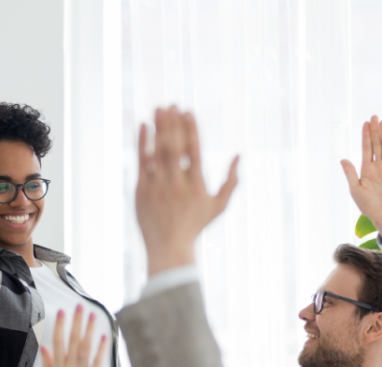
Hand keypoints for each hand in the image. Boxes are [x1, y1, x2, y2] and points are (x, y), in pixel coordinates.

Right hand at [42, 306, 107, 366]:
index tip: (62, 311)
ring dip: (89, 330)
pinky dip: (101, 349)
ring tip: (92, 315)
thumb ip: (47, 365)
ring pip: (85, 347)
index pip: (57, 341)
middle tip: (79, 305)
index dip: (60, 325)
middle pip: (72, 340)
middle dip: (76, 321)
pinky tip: (104, 336)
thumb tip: (44, 347)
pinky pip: (98, 362)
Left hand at [136, 107, 239, 275]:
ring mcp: (157, 188)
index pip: (194, 150)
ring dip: (158, 127)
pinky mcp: (141, 191)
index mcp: (196, 186)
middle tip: (172, 103)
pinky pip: (141, 162)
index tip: (188, 110)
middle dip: (173, 123)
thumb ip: (231, 181)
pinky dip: (142, 143)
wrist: (169, 248)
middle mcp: (177, 185)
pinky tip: (144, 125)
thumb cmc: (196, 226)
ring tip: (158, 108)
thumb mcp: (219, 206)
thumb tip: (239, 155)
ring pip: (157, 152)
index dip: (191, 128)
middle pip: (174, 147)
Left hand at [341, 116, 381, 241]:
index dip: (366, 136)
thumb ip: (350, 174)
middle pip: (377, 145)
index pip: (366, 148)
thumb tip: (342, 159)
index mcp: (367, 169)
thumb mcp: (356, 190)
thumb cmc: (369, 206)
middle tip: (374, 116)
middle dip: (375, 131)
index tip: (365, 123)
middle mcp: (379, 167)